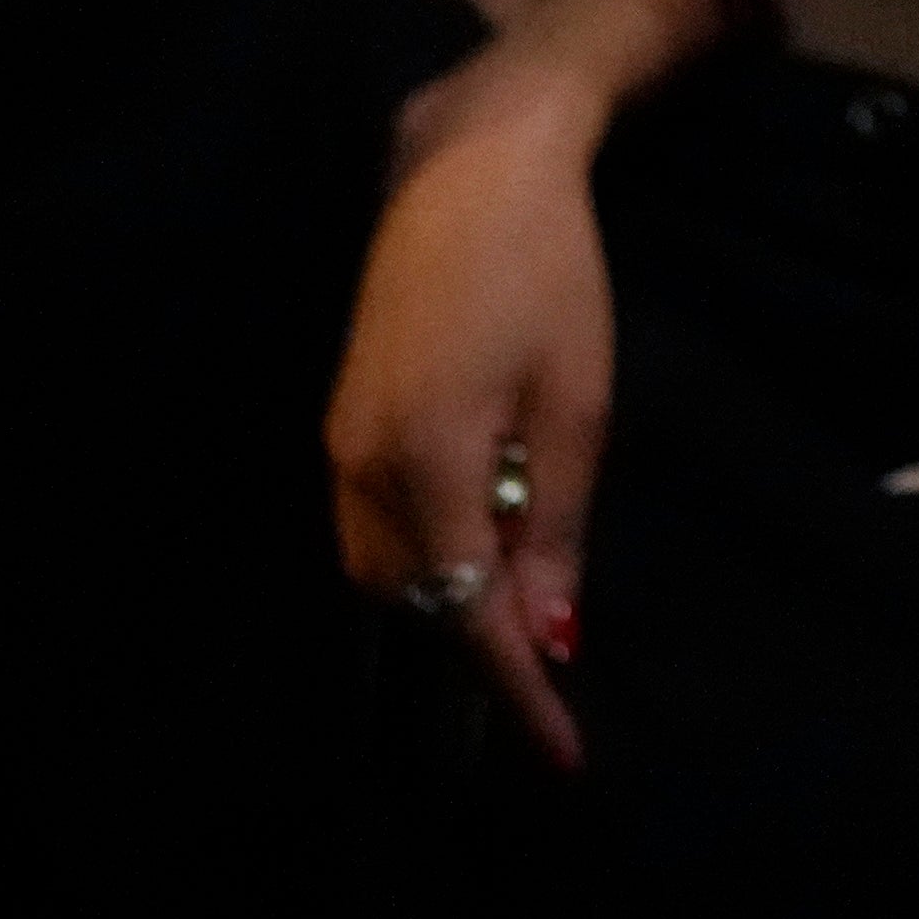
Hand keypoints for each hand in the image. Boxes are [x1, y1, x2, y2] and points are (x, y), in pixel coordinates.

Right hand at [330, 28, 626, 769]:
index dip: (514, 691)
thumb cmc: (546, 271)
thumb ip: (556, 525)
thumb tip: (549, 636)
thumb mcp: (577, 402)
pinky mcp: (342, 417)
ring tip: (524, 611)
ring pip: (385, 568)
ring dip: (448, 600)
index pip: (466, 613)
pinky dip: (424, 554)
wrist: (470, 166)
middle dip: (479, 646)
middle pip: (415, 601)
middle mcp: (362, 465)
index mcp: (426, 464)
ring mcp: (341, 440)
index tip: (563, 751)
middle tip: (555, 684)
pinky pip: (373, 524)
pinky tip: (483, 539)